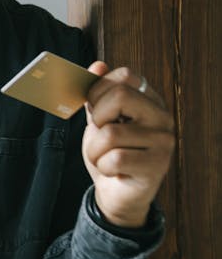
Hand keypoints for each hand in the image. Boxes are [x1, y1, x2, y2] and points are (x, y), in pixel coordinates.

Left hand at [82, 62, 174, 227]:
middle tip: (99, 134)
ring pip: (110, 133)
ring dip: (95, 150)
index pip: (125, 75)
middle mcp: (162, 117)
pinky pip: (115, 158)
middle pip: (119, 96)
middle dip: (96, 118)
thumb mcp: (98, 120)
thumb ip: (97, 95)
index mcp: (149, 100)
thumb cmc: (108, 152)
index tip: (94, 108)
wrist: (116, 192)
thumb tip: (97, 65)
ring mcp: (164, 141)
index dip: (99, 89)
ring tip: (104, 157)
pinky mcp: (157, 165)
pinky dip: (103, 166)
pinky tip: (113, 170)